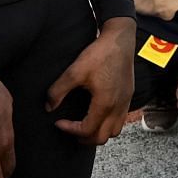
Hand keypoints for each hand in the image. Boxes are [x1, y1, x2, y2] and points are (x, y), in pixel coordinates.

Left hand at [46, 18, 134, 144]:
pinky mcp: (128, 97)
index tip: (58, 122)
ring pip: (113, 132)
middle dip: (83, 138)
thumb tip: (48, 107)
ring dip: (98, 133)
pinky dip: (107, 124)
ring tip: (84, 125)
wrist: (120, 40)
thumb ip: (58, 91)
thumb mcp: (75, 71)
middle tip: (70, 129)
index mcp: (104, 103)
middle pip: (101, 138)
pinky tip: (97, 113)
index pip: (87, 130)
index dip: (69, 130)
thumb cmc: (100, 54)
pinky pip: (120, 121)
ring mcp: (125, 103)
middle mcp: (118, 107)